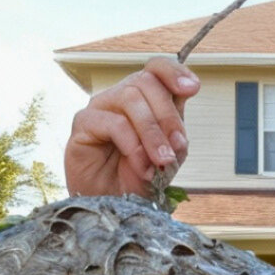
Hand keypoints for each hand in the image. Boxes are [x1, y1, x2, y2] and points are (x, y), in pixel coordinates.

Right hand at [64, 57, 200, 197]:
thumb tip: (179, 117)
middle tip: (176, 149)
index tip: (192, 88)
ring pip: (130, 99)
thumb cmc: (139, 178)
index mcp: (146, 100)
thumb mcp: (169, 157)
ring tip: (160, 161)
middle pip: (146, 82)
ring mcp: (101, 107)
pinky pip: (112, 123)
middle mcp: (122, 97)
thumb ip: (176, 134)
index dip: (174, 72)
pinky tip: (141, 166)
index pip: (156, 69)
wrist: (114, 205)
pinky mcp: (83, 123)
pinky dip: (133, 146)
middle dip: (168, 117)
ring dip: (152, 134)